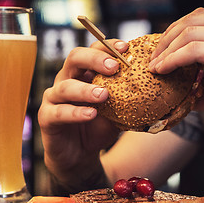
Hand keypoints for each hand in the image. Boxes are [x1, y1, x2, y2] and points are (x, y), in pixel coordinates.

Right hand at [38, 40, 127, 183]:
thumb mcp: (117, 111)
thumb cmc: (98, 127)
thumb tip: (156, 87)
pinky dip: (75, 112)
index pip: (93, 50)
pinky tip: (91, 114)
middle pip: (74, 58)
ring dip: (85, 89)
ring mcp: (54, 98)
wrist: (80, 155)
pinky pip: (58, 112)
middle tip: (114, 67)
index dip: (108, 47)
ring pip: (65, 86)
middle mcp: (67, 80)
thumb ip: (129, 98)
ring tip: (104, 95)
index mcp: (84, 74)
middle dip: (95, 59)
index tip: (126, 48)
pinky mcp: (47, 117)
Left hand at [149, 8, 203, 135]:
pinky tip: (162, 70)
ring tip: (155, 67)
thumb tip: (192, 100)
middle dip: (166, 38)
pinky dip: (173, 59)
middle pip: (191, 19)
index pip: (201, 17)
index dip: (176, 30)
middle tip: (153, 57)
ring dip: (165, 50)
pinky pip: (194, 51)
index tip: (162, 49)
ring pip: (189, 33)